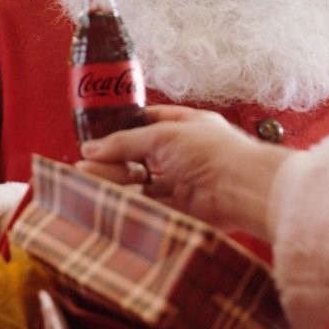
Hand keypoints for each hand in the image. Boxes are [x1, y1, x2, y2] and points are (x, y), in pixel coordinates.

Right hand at [76, 104, 290, 239]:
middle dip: (115, 158)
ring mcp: (184, 180)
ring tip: (88, 179)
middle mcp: (185, 151)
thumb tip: (91, 148)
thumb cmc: (212, 151)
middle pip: (142, 154)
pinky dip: (130, 201)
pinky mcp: (183, 207)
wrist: (242, 189)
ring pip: (144, 180)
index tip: (98, 134)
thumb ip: (126, 142)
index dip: (125, 126)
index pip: (151, 120)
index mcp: (186, 124)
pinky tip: (110, 198)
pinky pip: (151, 202)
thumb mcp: (164, 135)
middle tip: (86, 164)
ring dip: (117, 180)